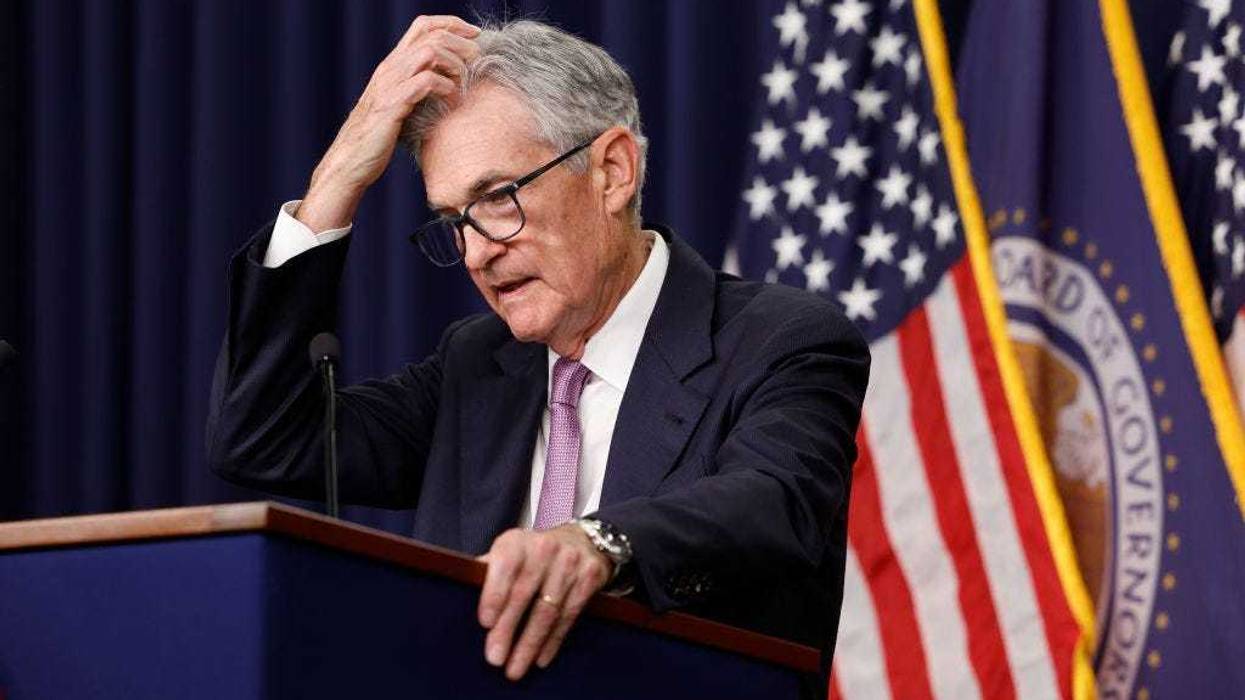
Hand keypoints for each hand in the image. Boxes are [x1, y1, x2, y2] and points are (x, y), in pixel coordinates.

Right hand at [297, 15, 480, 231]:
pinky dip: (444, 87)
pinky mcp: (391, 106)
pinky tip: (452, 100)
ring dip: (454, 64)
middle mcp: (390, 68)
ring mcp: (389, 86)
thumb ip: (418, 87)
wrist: (351, 161)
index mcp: (393, 64)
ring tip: (464, 81)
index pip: (422, 26)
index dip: (451, 24)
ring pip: (429, 53)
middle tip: (478, 60)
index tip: (474, 36)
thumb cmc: (379, 136)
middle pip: (431, 35)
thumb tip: (451, 82)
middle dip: (461, 43)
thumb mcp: (400, 103)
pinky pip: (424, 83)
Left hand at [476, 524, 613, 679]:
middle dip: (508, 629)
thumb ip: (489, 570)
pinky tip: (540, 658)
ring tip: (516, 666)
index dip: (494, 594)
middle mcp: (544, 548)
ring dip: (530, 643)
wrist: (580, 541)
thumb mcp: (510, 552)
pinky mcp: (589, 578)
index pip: (505, 566)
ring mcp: (569, 562)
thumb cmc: (533, 554)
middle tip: (495, 656)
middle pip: (524, 594)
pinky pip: (568, 616)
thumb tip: (465, 592)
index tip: (485, 623)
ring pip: (547, 610)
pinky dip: (553, 641)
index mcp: (517, 541)